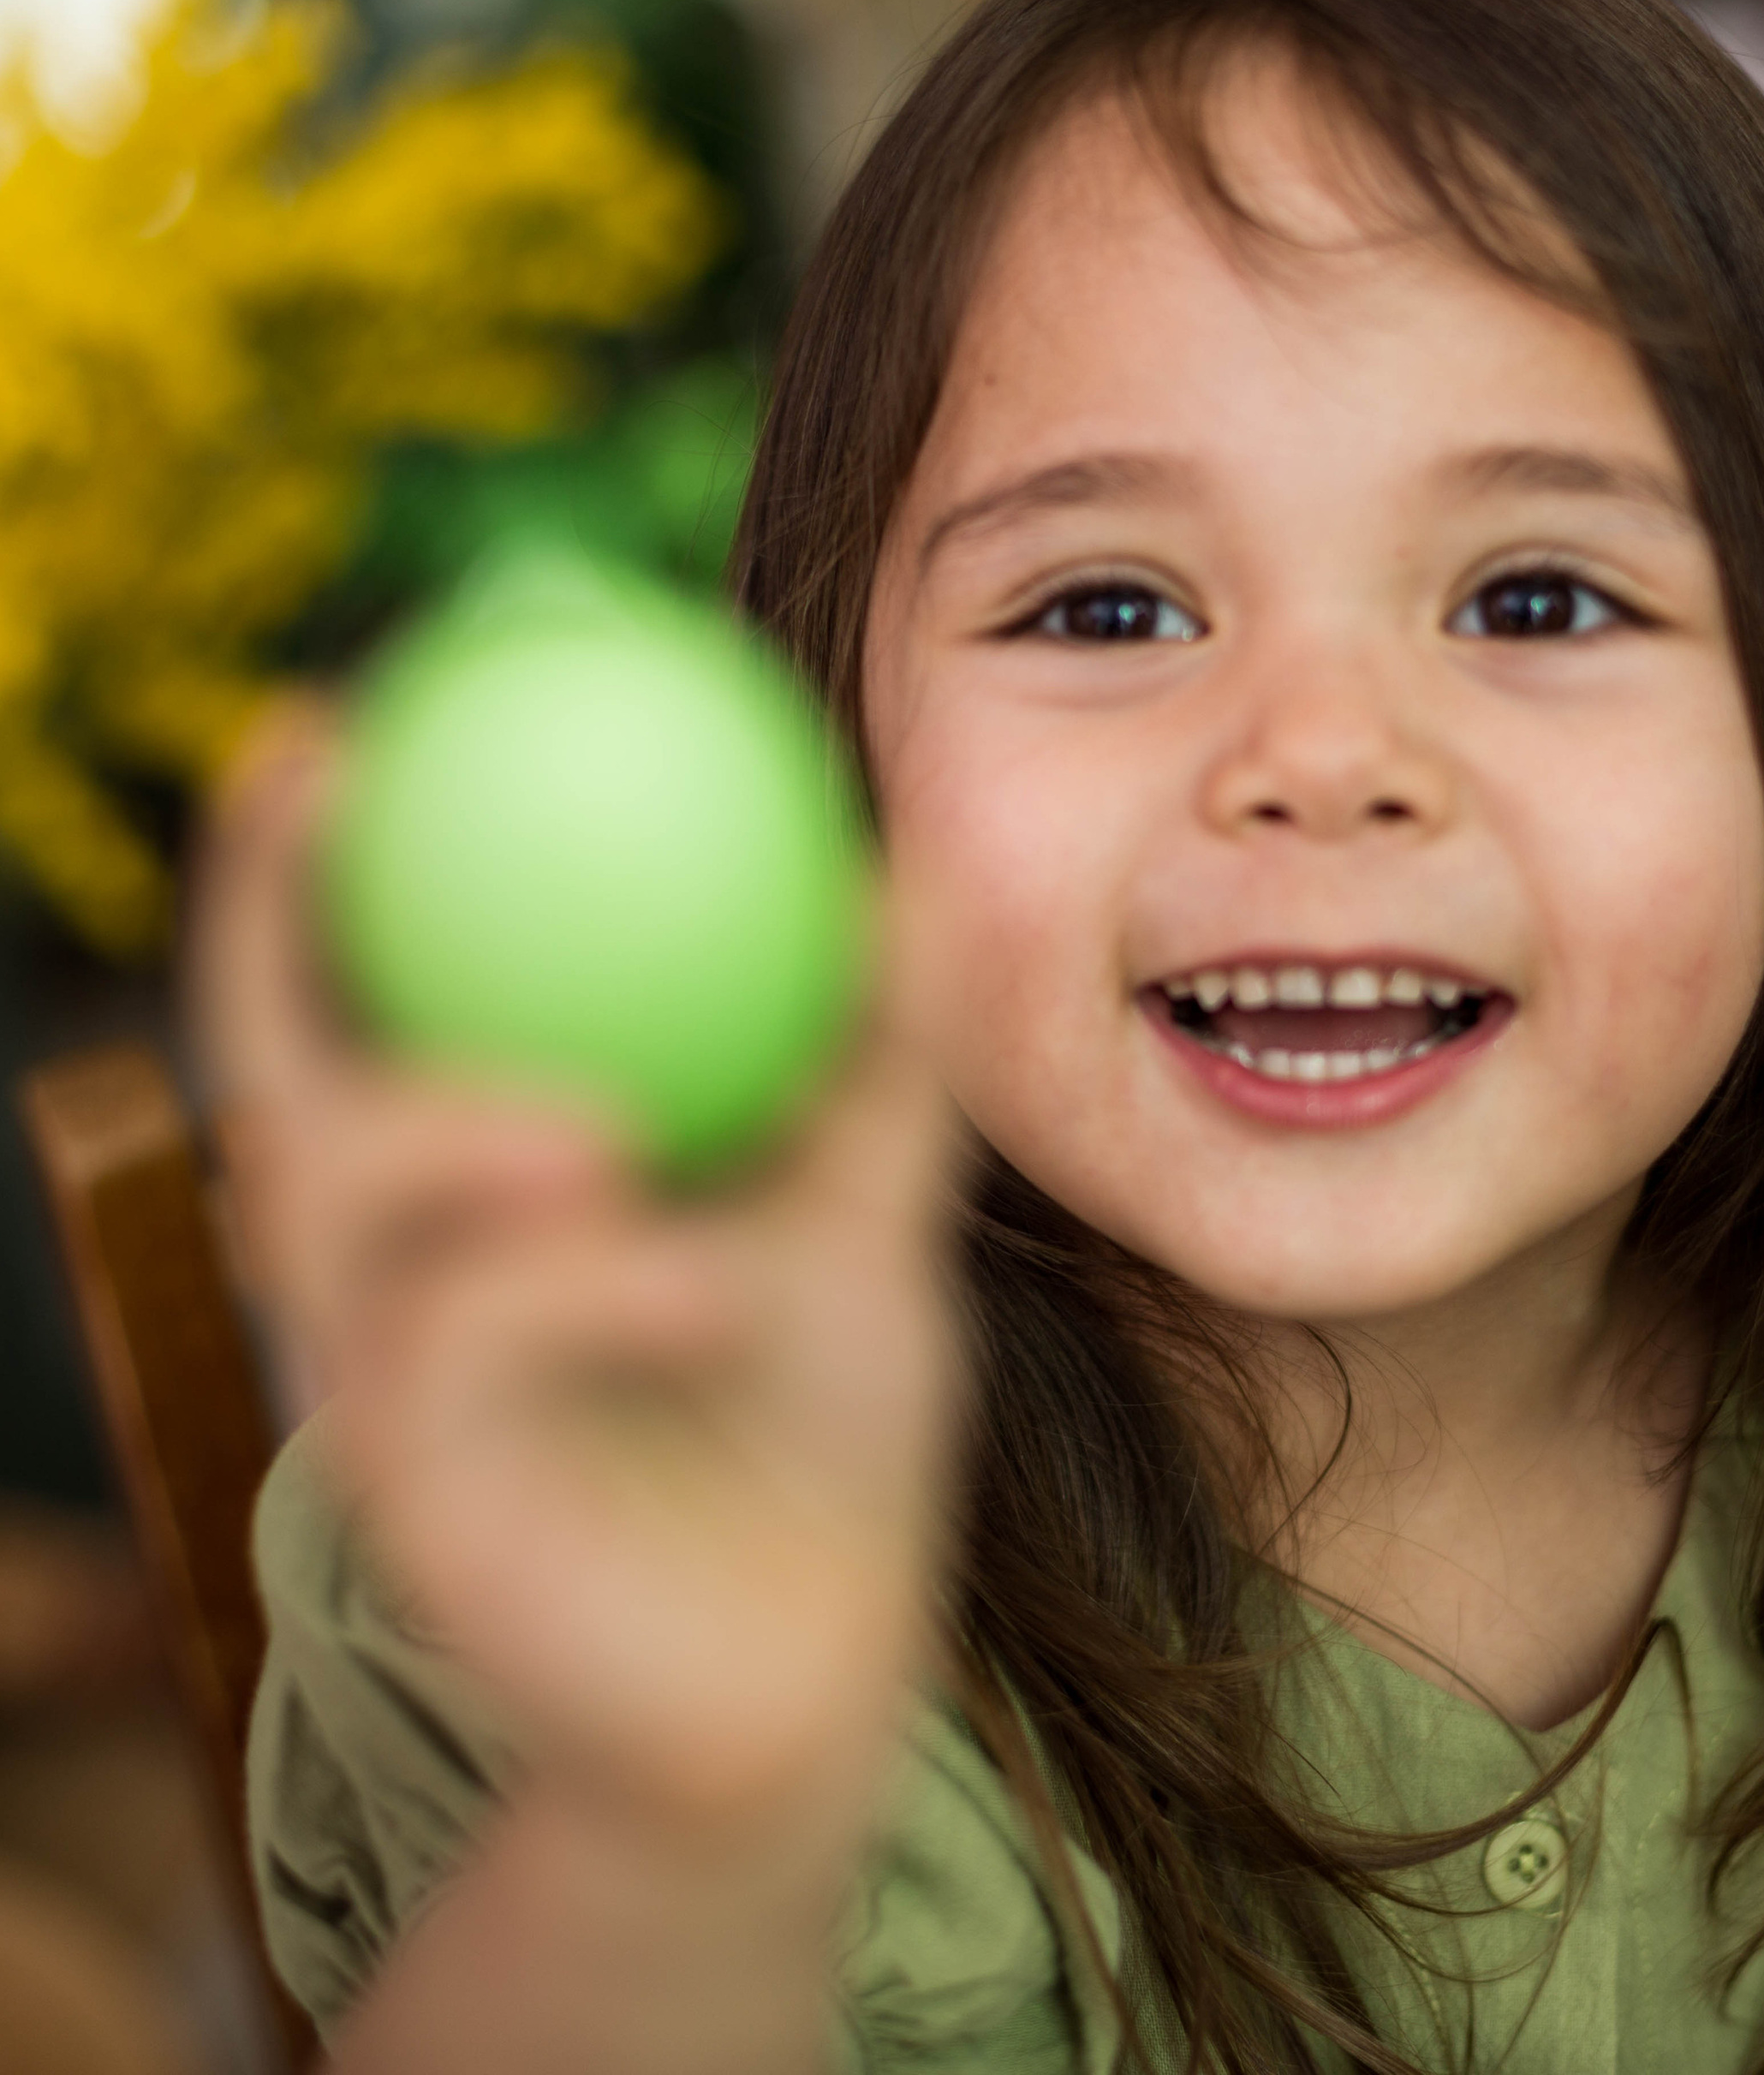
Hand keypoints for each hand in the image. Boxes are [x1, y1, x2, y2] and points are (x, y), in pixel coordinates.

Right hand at [189, 705, 963, 1838]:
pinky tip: (714, 1286)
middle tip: (319, 768)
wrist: (819, 1662)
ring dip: (450, 1130)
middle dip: (262, 914)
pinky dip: (588, 1294)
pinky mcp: (412, 1501)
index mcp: (483, 1181)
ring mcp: (384, 1386)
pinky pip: (457, 1354)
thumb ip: (876, 1059)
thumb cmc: (821, 1421)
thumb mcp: (866, 1213)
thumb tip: (902, 866)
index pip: (370, 990)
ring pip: (334, 1205)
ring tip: (607, 1133)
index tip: (363, 701)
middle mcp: (396, 1266)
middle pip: (269, 1066)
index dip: (326, 850)